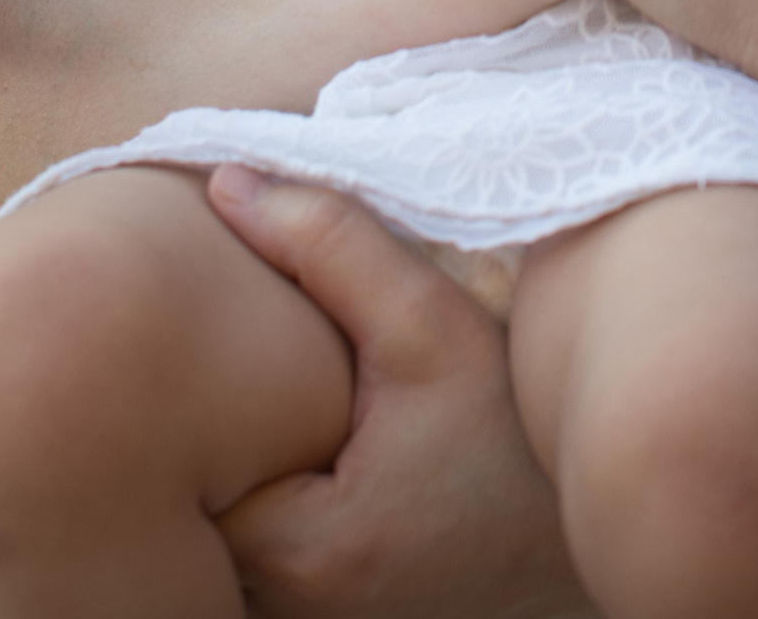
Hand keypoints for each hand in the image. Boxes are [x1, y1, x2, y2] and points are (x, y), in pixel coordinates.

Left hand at [210, 170, 597, 618]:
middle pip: (184, 505)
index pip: (175, 463)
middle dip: (199, 429)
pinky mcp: (314, 615)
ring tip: (264, 403)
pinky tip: (292, 447)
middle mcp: (284, 610)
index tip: (217, 342)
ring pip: (212, 532)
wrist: (582, 519)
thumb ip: (329, 244)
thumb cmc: (512, 430)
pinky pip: (244, 555)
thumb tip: (225, 182)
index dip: (188, 389)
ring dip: (225, 465)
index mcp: (299, 553)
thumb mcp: (431, 323)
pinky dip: (253, 496)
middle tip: (230, 362)